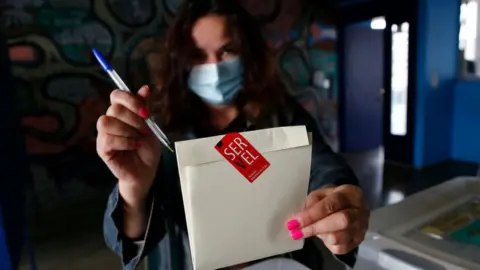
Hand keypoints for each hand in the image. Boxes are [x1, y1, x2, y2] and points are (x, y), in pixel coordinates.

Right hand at [96, 85, 160, 207]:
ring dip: (127, 130)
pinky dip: (125, 142)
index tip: (146, 113)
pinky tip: (134, 146)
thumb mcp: (150, 126)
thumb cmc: (147, 148)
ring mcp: (103, 135)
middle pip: (113, 109)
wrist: (147, 170)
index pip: (116, 95)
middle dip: (134, 120)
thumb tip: (145, 87)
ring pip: (106, 122)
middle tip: (145, 132)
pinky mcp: (102, 149)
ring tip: (138, 140)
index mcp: (121, 112)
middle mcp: (110, 120)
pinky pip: (108, 139)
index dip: (131, 101)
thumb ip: (145, 107)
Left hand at [285, 185, 368, 254]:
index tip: (294, 222)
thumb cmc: (332, 198)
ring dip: (320, 236)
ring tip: (310, 231)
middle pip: (341, 221)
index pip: (331, 204)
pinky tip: (322, 236)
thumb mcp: (320, 195)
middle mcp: (360, 211)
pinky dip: (327, 244)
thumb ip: (309, 205)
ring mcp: (361, 227)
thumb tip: (293, 220)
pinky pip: (341, 248)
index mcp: (350, 194)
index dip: (312, 214)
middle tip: (297, 232)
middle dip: (316, 228)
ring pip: (340, 237)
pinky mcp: (358, 241)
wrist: (350, 205)